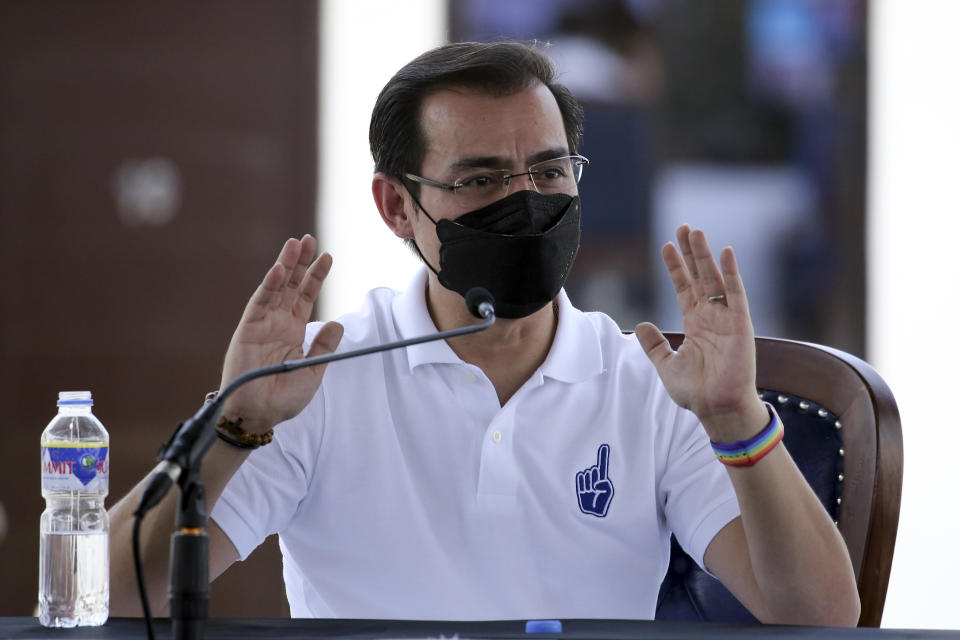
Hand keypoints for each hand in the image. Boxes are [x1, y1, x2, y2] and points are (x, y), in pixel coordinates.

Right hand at [218, 235, 343, 433]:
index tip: (328, 257)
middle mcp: (277, 323)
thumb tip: (337, 323)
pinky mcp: (247, 329)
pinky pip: (259, 302)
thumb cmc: (283, 399)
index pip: (306, 296)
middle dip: (301, 262)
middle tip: (310, 239)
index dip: (316, 277)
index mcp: (293, 331)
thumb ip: (323, 347)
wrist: (259, 415)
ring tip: (296, 244)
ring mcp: (262, 324)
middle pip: (291, 285)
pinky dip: (268, 285)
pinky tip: (279, 268)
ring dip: (285, 265)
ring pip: (275, 287)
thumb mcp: (313, 371)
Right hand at [577, 444, 613, 516]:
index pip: (602, 466)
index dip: (603, 456)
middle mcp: (595, 480)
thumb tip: (595, 483)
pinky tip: (585, 486)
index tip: (605, 445)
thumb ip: (604, 485)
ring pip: (586, 474)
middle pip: (593, 470)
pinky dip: (582, 482)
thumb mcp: (609, 493)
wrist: (595, 517)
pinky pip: (580, 479)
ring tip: (592, 492)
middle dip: (595, 477)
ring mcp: (587, 484)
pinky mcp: (580, 490)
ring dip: (590, 483)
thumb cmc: (604, 504)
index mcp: (603, 480)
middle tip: (596, 487)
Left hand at [635, 225, 766, 441]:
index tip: (666, 246)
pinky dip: (732, 273)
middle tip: (683, 227)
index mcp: (695, 324)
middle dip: (690, 253)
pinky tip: (726, 252)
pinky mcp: (741, 324)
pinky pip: (736, 293)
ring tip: (695, 232)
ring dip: (705, 256)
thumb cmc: (696, 391)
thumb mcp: (667, 365)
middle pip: (699, 276)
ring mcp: (726, 318)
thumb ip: (655, 345)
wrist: (717, 408)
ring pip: (715, 279)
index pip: (684, 287)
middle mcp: (711, 316)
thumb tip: (643, 324)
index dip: (675, 267)